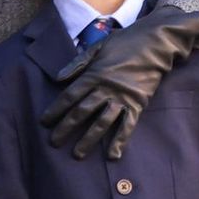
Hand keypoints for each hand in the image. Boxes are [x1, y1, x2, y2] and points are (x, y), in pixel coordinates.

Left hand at [41, 7, 198, 159]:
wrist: (154, 44)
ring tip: (77, 154)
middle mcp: (105, 89)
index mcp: (93, 74)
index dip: (55, 110)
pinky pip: (127, 126)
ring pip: (101, 123)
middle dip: (66, 128)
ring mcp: (122, 98)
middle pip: (82, 112)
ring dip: (88, 140)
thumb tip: (58, 78)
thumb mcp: (97, 47)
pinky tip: (112, 156)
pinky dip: (120, 141)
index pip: (69, 96)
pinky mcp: (138, 104)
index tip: (44, 122)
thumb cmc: (124, 42)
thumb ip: (78, 63)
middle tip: (54, 142)